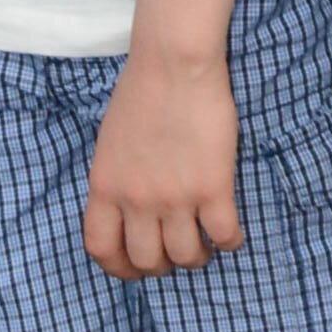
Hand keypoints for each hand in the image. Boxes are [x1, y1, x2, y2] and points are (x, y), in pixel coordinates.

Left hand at [84, 39, 244, 275]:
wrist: (174, 63)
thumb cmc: (141, 92)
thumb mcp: (110, 143)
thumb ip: (116, 181)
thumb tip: (128, 212)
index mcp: (104, 186)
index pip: (101, 249)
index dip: (119, 268)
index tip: (136, 268)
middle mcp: (136, 199)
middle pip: (147, 261)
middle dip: (163, 265)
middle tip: (176, 251)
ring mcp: (175, 196)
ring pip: (187, 256)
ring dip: (197, 255)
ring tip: (204, 241)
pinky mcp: (212, 187)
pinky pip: (224, 236)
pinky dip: (229, 241)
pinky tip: (229, 231)